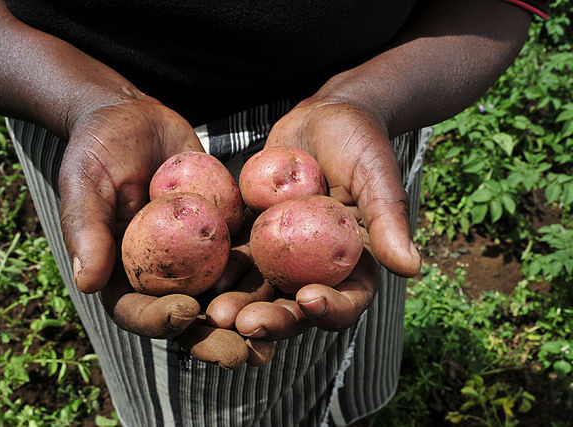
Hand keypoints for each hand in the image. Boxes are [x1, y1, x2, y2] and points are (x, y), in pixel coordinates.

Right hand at [58, 94, 271, 367]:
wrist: (135, 117)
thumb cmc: (98, 147)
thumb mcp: (84, 180)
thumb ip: (86, 228)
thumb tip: (86, 283)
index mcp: (121, 273)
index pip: (138, 310)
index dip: (161, 319)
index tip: (188, 312)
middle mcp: (162, 272)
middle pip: (188, 316)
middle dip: (216, 337)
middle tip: (246, 351)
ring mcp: (195, 255)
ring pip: (223, 293)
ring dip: (251, 313)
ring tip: (281, 327)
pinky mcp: (223, 232)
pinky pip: (246, 253)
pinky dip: (267, 270)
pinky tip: (297, 282)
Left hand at [206, 96, 418, 338]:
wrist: (324, 116)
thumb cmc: (361, 143)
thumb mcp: (377, 177)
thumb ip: (389, 221)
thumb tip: (412, 268)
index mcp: (355, 263)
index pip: (348, 299)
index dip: (330, 309)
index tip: (308, 299)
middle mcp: (318, 268)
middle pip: (297, 305)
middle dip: (273, 319)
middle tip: (245, 324)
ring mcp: (285, 255)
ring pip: (262, 289)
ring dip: (239, 304)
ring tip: (215, 312)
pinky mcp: (257, 237)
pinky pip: (238, 258)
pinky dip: (222, 270)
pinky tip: (201, 277)